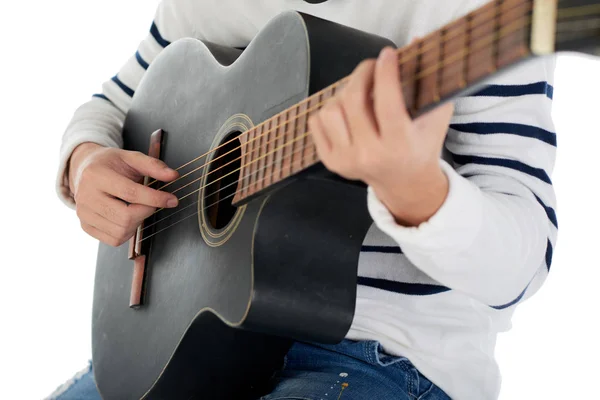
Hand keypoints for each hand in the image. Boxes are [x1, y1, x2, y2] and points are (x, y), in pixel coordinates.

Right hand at [68, 142, 178, 245]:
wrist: (84, 169)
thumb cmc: (111, 164)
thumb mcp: (131, 157)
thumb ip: (153, 166)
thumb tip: (173, 175)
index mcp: (96, 175)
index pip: (130, 193)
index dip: (155, 199)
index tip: (172, 200)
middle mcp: (86, 196)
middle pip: (125, 217)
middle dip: (146, 212)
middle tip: (151, 203)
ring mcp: (83, 213)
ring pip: (120, 231)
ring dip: (138, 223)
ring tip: (138, 208)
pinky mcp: (85, 226)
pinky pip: (113, 240)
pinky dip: (128, 232)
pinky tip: (128, 218)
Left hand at [308, 47, 453, 226]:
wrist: (403, 183)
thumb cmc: (421, 145)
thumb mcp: (436, 118)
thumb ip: (431, 84)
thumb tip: (417, 42)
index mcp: (399, 146)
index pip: (387, 103)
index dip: (385, 73)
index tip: (387, 54)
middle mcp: (370, 155)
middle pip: (353, 101)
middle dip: (362, 74)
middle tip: (372, 66)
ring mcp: (345, 160)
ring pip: (331, 110)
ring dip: (344, 93)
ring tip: (359, 93)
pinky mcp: (329, 161)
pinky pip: (316, 121)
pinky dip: (329, 109)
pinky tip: (346, 111)